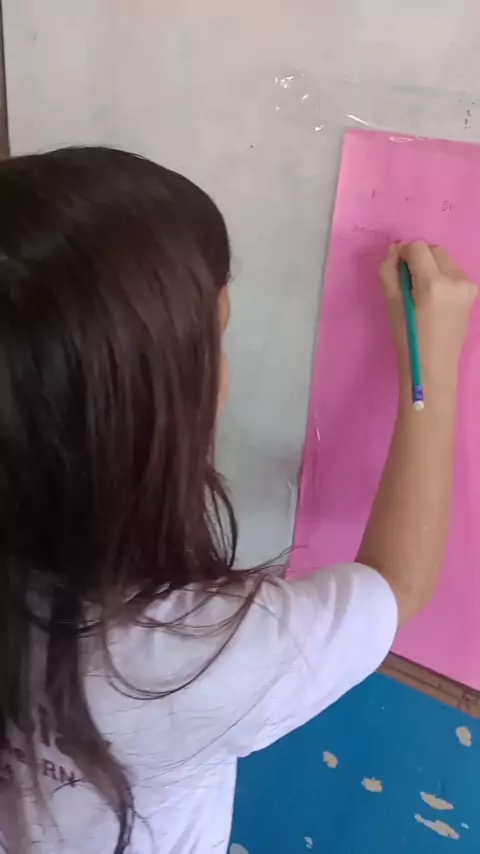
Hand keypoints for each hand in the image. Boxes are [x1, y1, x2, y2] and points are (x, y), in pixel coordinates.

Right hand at [380, 241, 477, 388]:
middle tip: (406, 278)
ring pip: (444, 260)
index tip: (396, 265)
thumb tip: (394, 251)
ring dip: (430, 266)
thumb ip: (389, 272)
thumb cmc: (408, 338)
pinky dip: (441, 277)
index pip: (418, 248)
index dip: (404, 252)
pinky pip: (453, 273)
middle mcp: (455, 280)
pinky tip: (434, 298)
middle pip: (433, 250)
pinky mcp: (472, 292)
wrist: (434, 364)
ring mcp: (467, 286)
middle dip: (418, 258)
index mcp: (432, 284)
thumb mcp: (391, 304)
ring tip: (421, 291)